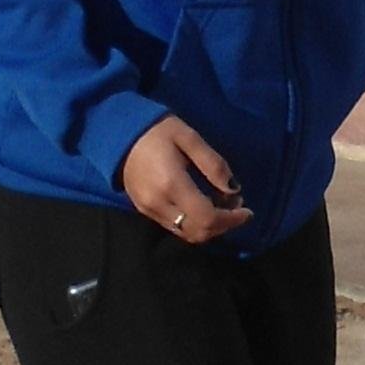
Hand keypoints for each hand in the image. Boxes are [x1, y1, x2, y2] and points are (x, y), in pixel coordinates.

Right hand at [121, 116, 251, 243]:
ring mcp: (149, 210)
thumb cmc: (157, 130)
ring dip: (209, 227)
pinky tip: (202, 206)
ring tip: (221, 207)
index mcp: (172, 184)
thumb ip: (213, 165)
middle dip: (223, 225)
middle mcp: (159, 204)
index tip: (246, 210)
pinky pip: (174, 227)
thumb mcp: (190, 138)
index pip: (207, 218)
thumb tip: (233, 190)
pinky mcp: (144, 210)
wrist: (117, 132)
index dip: (231, 219)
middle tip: (236, 207)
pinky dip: (193, 224)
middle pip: (198, 232)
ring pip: (186, 234)